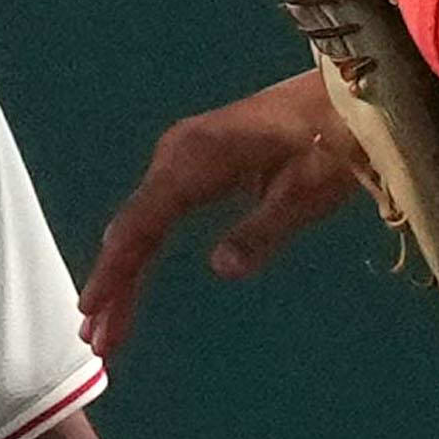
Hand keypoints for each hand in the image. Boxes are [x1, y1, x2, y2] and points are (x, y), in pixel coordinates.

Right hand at [77, 70, 365, 356]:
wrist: (347, 94)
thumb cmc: (334, 140)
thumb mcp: (306, 192)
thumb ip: (262, 230)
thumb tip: (221, 268)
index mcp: (196, 159)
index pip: (142, 224)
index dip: (115, 271)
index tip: (91, 310)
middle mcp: (177, 154)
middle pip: (131, 230)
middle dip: (113, 287)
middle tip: (99, 345)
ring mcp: (183, 157)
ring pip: (140, 226)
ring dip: (122, 277)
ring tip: (106, 331)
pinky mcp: (195, 164)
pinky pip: (156, 215)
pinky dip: (141, 253)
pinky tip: (130, 284)